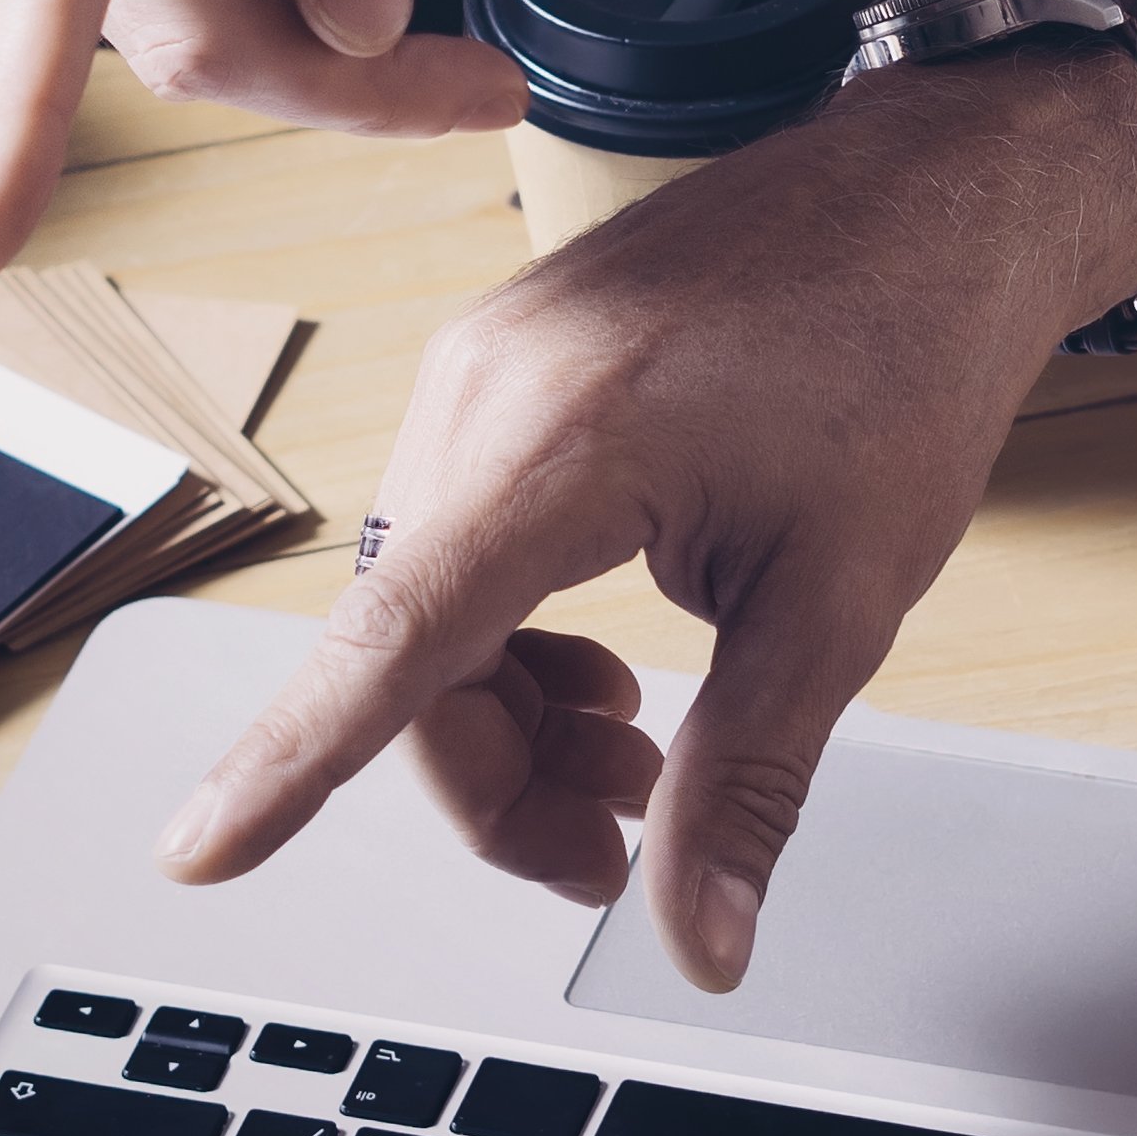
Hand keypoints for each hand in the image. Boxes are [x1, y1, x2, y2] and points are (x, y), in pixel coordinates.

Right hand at [153, 43, 1136, 987]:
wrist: (936, 193)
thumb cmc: (902, 350)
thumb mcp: (840, 601)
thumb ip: (745, 784)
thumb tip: (701, 943)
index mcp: (559, 442)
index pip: (391, 640)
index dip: (288, 765)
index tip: (200, 852)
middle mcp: (483, 394)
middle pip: (412, 656)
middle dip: (495, 783)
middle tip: (610, 858)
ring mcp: (482, 371)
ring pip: (431, 608)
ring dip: (509, 714)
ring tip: (636, 766)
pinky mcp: (503, 368)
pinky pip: (458, 541)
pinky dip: (513, 633)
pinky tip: (608, 672)